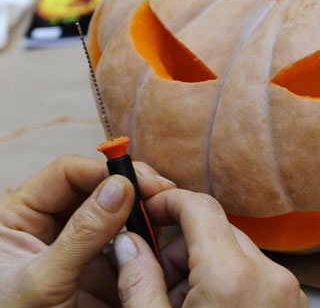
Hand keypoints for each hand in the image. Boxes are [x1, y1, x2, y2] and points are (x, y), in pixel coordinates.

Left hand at [0, 154, 174, 307]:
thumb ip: (81, 234)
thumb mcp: (43, 282)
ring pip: (116, 214)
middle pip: (96, 188)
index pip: (66, 175)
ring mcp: (78, 248)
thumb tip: (118, 188)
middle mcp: (51, 227)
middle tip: (161, 189)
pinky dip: (147, 239)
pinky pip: (127, 244)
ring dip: (142, 210)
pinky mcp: (100, 270)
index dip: (102, 170)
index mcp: (19, 218)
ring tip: (167, 210)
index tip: (136, 180)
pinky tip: (162, 238)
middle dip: (130, 186)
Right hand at [114, 189, 307, 307]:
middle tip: (156, 278)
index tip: (150, 208)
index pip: (201, 207)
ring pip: (236, 254)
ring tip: (183, 306)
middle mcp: (269, 278)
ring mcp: (287, 292)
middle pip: (218, 232)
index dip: (169, 201)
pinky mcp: (292, 304)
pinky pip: (255, 276)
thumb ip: (138, 283)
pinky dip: (229, 286)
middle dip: (182, 248)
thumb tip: (129, 246)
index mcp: (232, 279)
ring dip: (205, 269)